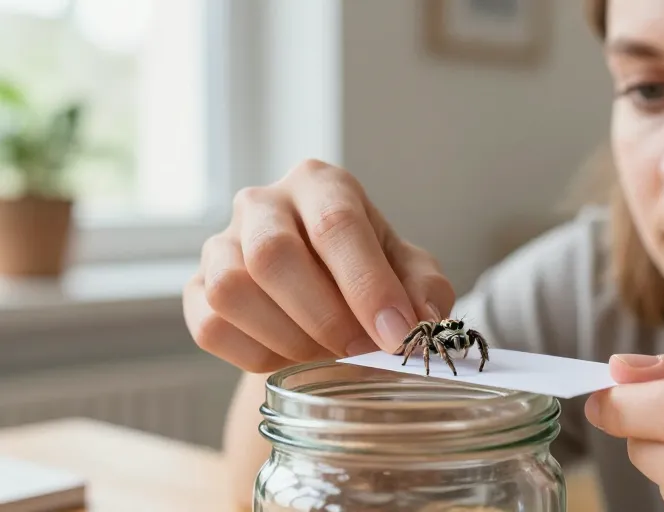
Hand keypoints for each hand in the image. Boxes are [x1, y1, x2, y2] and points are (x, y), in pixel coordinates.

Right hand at [182, 159, 454, 372]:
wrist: (321, 293)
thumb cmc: (369, 273)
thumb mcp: (411, 273)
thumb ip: (425, 290)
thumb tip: (423, 318)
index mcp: (321, 185)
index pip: (337, 225)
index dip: (368, 286)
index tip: (396, 334)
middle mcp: (263, 203)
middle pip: (273, 253)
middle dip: (323, 316)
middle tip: (360, 351)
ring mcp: (221, 243)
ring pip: (231, 289)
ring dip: (287, 337)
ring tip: (327, 354)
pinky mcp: (196, 286)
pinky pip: (210, 325)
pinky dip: (256, 355)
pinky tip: (291, 358)